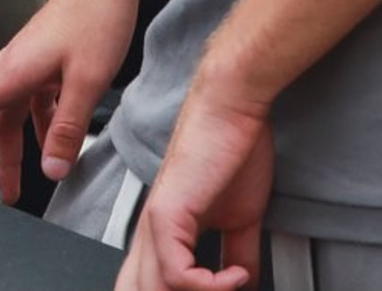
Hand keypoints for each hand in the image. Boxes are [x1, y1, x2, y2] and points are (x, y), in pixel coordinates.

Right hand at [0, 0, 138, 201]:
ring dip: (0, 152)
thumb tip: (51, 172)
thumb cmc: (96, 18)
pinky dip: (32, 131)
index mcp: (11, 70)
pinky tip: (50, 148)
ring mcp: (23, 65)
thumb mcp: (88, 79)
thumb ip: (68, 128)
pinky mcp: (41, 65)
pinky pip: (27, 105)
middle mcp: (9, 66)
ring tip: (8, 191)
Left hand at [117, 81, 273, 290]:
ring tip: (233, 288)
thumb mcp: (239, 218)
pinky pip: (176, 273)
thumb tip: (244, 284)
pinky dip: (210, 286)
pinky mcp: (166, 212)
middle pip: (137, 290)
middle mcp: (151, 231)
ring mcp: (155, 223)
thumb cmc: (233, 150)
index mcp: (164, 234)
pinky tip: (235, 276)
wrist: (231, 108)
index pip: (146, 285)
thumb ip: (236, 253)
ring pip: (151, 289)